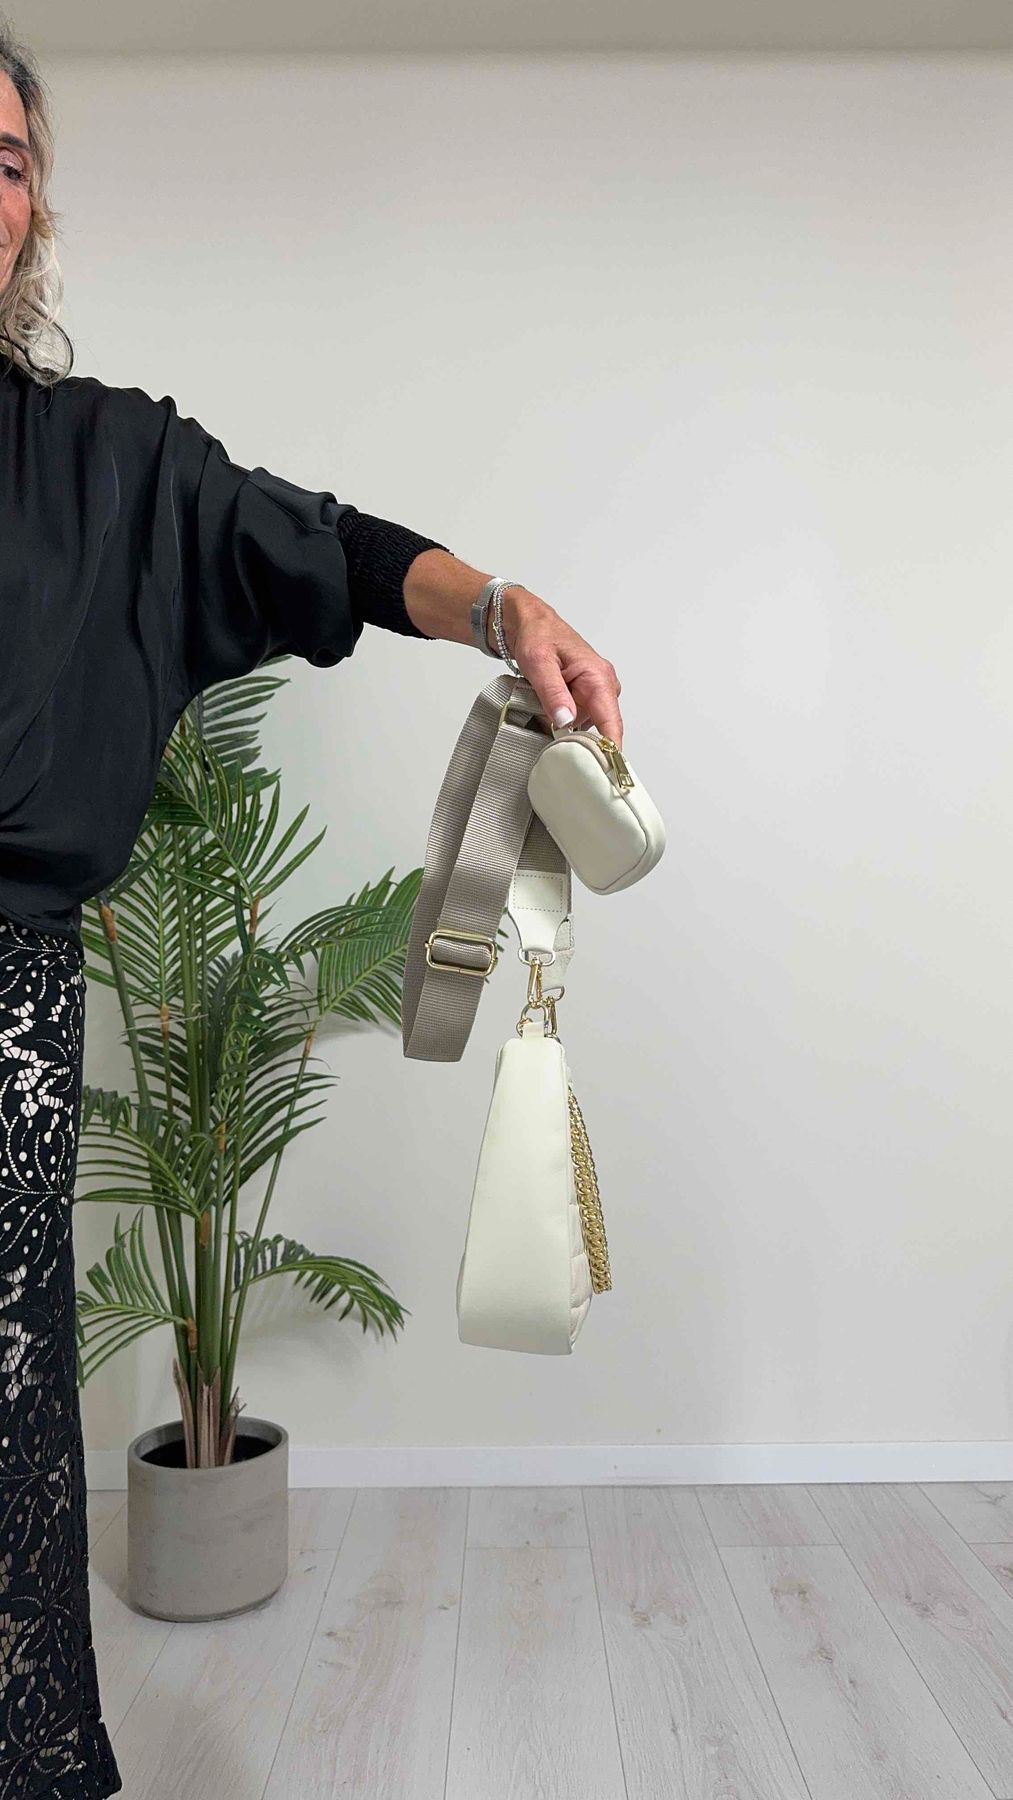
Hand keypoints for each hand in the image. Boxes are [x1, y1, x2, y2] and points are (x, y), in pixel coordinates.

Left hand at [491, 586, 623, 747]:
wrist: (529, 624)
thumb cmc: (537, 635)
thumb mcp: (539, 663)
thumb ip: (553, 692)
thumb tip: (566, 721)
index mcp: (598, 677)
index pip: (612, 721)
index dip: (611, 749)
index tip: (608, 772)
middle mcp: (602, 685)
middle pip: (596, 729)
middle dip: (574, 736)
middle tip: (550, 734)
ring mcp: (593, 693)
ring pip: (583, 726)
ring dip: (562, 727)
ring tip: (541, 710)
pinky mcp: (583, 697)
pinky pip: (575, 720)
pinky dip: (560, 720)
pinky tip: (546, 711)